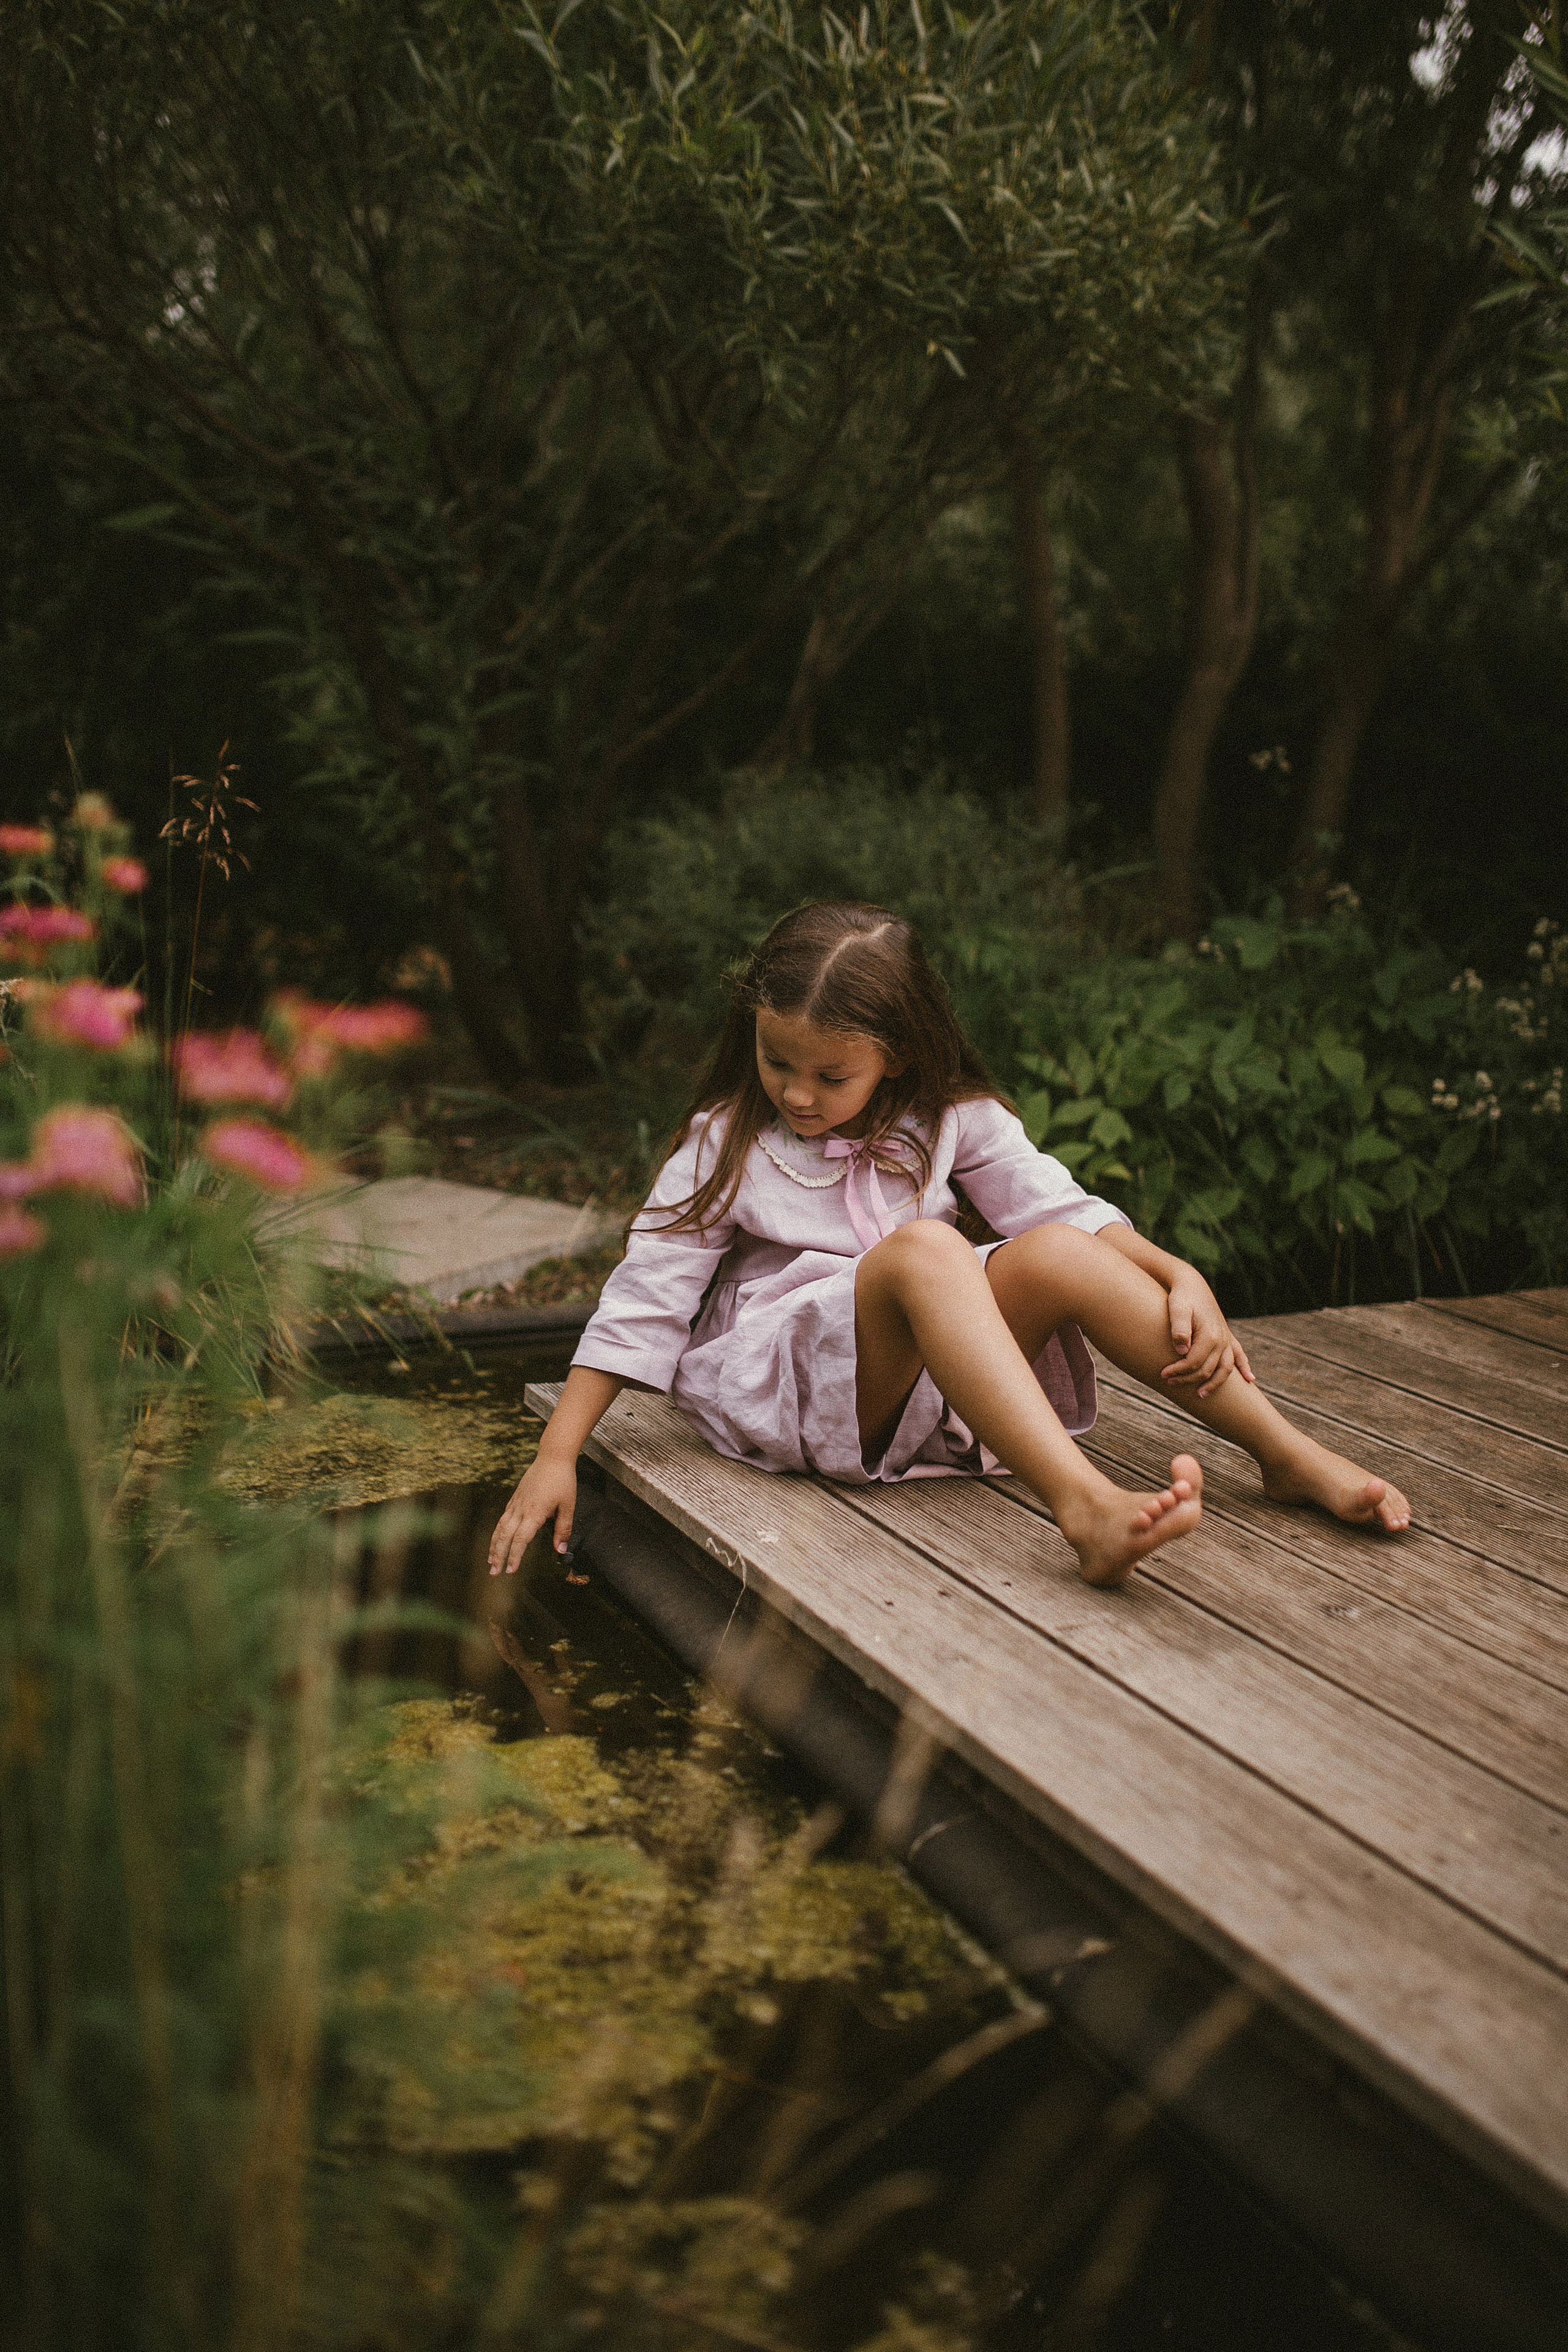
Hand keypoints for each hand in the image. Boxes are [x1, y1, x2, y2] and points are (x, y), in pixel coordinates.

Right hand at [489, 1452, 576, 1575]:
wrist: (552, 1457)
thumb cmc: (563, 1481)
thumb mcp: (568, 1505)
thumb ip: (563, 1529)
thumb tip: (560, 1550)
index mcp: (534, 1513)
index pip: (520, 1540)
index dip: (514, 1556)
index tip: (510, 1570)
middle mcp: (521, 1509)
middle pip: (504, 1536)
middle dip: (498, 1556)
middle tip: (493, 1573)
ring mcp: (516, 1503)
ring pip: (500, 1527)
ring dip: (494, 1545)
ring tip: (490, 1560)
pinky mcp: (515, 1498)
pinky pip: (503, 1518)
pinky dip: (497, 1531)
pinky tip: (497, 1539)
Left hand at [1161, 1274, 1254, 1398]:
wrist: (1191, 1283)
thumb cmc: (1181, 1297)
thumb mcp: (1177, 1309)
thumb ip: (1179, 1329)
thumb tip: (1181, 1351)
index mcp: (1210, 1335)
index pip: (1194, 1363)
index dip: (1178, 1371)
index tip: (1163, 1374)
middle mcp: (1222, 1339)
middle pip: (1207, 1369)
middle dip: (1188, 1379)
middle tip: (1170, 1383)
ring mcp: (1226, 1338)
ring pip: (1225, 1368)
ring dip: (1215, 1383)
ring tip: (1201, 1394)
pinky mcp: (1226, 1335)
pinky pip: (1239, 1355)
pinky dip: (1244, 1368)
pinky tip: (1249, 1380)